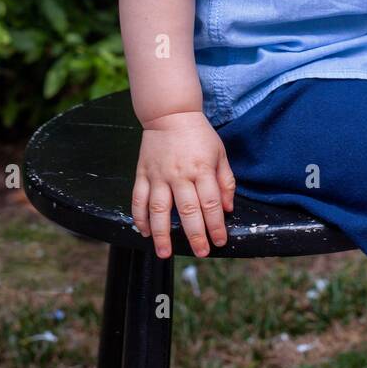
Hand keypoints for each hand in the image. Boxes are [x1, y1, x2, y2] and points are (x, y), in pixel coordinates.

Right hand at [131, 111, 236, 259]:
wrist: (170, 113)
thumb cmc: (199, 134)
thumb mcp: (220, 153)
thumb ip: (225, 181)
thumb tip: (228, 208)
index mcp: (202, 169)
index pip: (211, 203)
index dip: (216, 225)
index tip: (220, 242)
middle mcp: (180, 174)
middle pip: (188, 210)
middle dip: (195, 235)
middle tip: (200, 253)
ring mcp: (159, 175)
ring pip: (158, 209)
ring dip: (161, 234)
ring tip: (164, 253)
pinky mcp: (143, 173)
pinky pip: (138, 199)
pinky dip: (139, 217)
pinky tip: (144, 232)